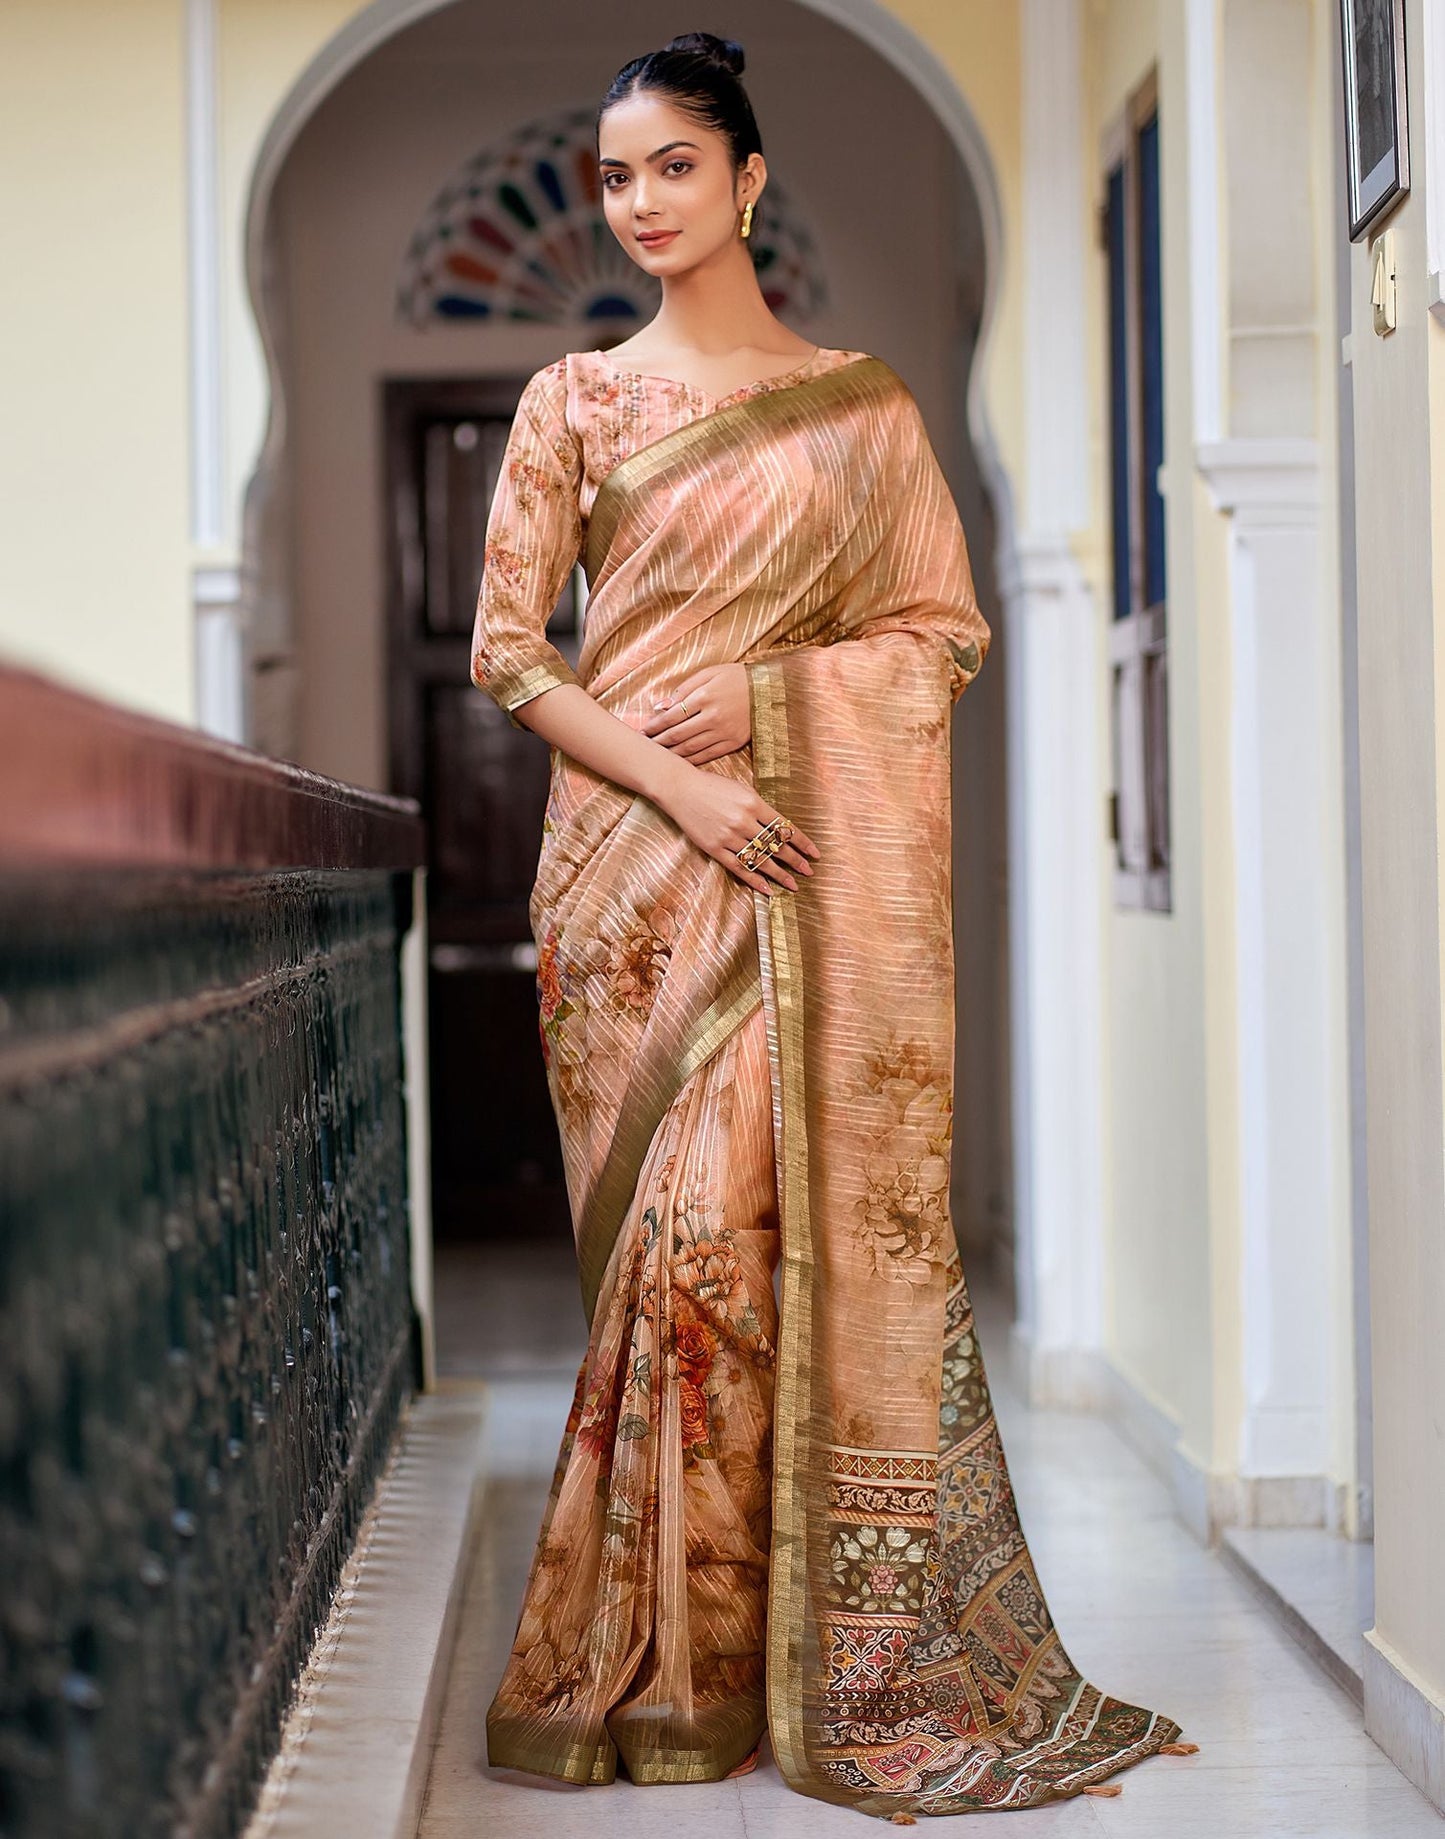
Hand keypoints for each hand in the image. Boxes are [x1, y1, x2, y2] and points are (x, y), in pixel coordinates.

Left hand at [642, 663, 749, 762]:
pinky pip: (707, 755)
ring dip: (671, 754)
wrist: (769, 690)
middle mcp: (712, 716)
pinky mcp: (733, 742)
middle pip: (678, 734)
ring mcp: (723, 732)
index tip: (644, 731)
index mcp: (704, 696)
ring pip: (690, 748)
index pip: (672, 715)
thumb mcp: (710, 673)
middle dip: (658, 742)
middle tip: (645, 747)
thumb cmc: (736, 678)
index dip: (655, 725)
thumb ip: (684, 689)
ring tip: (658, 757)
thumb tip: (661, 706)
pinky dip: (691, 760)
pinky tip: (680, 762)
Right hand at [661, 767, 819, 896]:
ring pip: (760, 860)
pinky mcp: (715, 848)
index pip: (785, 827)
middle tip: (809, 871)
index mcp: (754, 803)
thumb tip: (780, 827)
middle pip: (776, 845)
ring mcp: (729, 836)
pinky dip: (755, 880)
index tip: (814, 853)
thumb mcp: (742, 790)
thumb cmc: (713, 786)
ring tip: (793, 884)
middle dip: (796, 860)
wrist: (681, 789)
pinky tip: (768, 889)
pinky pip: (739, 868)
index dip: (802, 842)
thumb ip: (760, 808)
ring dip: (779, 874)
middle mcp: (744, 821)